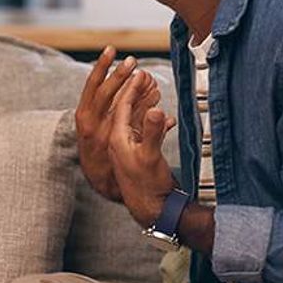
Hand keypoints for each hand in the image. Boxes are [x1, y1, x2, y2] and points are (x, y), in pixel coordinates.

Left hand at [108, 69, 178, 226]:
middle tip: (144, 74)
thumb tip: (155, 109)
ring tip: (155, 89)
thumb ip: (152, 132)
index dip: (131, 89)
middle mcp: (120, 142)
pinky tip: (165, 115)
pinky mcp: (141, 155)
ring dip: (145, 104)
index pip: (121, 107)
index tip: (140, 72)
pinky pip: (144, 131)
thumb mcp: (150, 156)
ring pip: (136, 120)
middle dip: (135, 92)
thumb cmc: (149, 185)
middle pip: (126, 110)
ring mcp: (130, 149)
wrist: (154, 210)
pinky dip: (153, 120)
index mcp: (117, 139)